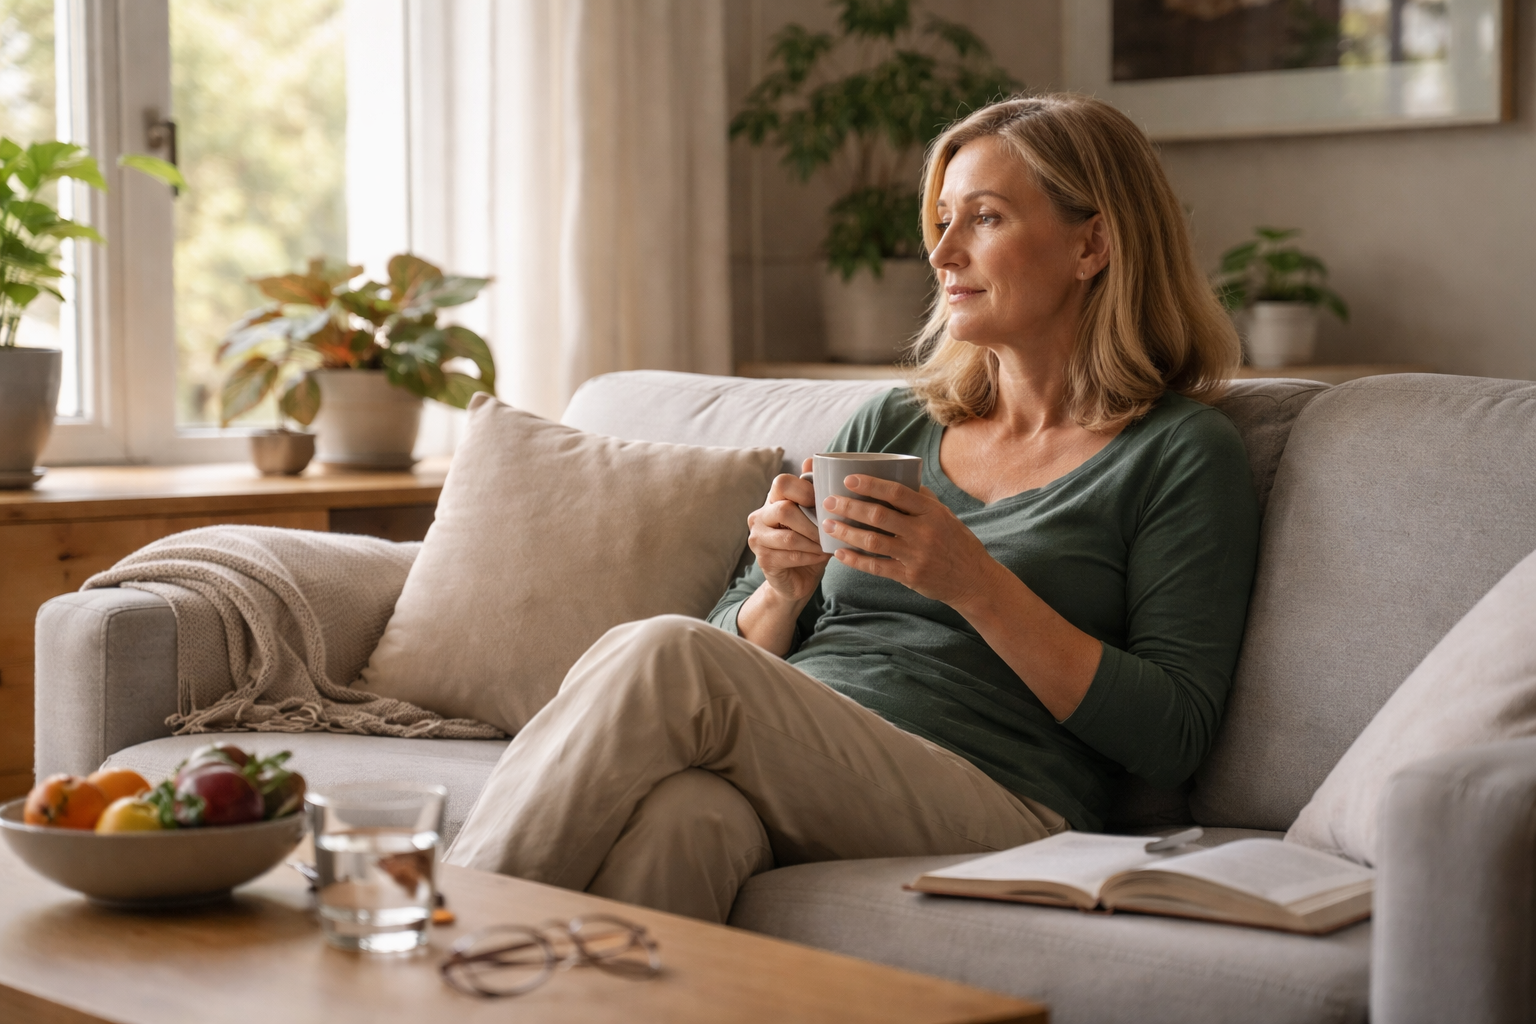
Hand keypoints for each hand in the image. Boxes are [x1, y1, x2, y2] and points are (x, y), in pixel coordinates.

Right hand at [746, 457, 831, 604]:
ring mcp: (758, 539)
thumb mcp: (816, 517)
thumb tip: (814, 459)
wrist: (798, 580)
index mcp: (773, 500)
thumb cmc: (809, 544)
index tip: (823, 503)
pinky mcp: (763, 560)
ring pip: (789, 537)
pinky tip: (821, 556)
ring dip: (814, 542)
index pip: (782, 482)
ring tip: (827, 545)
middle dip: (812, 522)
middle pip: (784, 510)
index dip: (805, 490)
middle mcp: (760, 516)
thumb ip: (815, 491)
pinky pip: (790, 556)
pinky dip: (811, 556)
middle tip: (829, 530)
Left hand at [821, 474, 1003, 611]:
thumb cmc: (957, 542)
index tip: (848, 479)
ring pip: (873, 542)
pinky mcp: (910, 576)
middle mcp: (923, 532)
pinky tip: (840, 553)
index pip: (897, 493)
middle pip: (879, 516)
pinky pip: (876, 567)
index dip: (870, 485)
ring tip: (827, 525)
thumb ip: (922, 499)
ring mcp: (916, 556)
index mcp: (932, 512)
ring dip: (846, 532)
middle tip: (829, 502)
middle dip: (849, 507)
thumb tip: (897, 478)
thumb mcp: (945, 515)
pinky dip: (856, 560)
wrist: (973, 579)